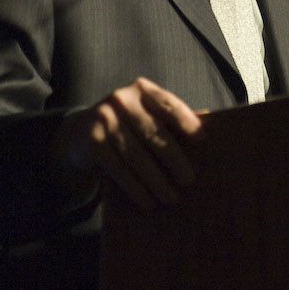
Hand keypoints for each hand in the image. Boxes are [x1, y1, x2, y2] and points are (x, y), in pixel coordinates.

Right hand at [54, 77, 205, 209]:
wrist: (79, 133)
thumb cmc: (127, 125)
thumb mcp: (146, 115)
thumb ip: (170, 120)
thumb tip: (209, 126)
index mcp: (142, 89)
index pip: (168, 105)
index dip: (186, 122)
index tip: (201, 140)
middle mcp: (122, 100)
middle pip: (154, 133)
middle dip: (174, 159)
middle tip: (189, 180)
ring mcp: (104, 119)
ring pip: (136, 155)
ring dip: (155, 180)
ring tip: (170, 197)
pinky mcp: (93, 141)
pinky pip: (118, 168)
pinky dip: (135, 187)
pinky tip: (147, 200)